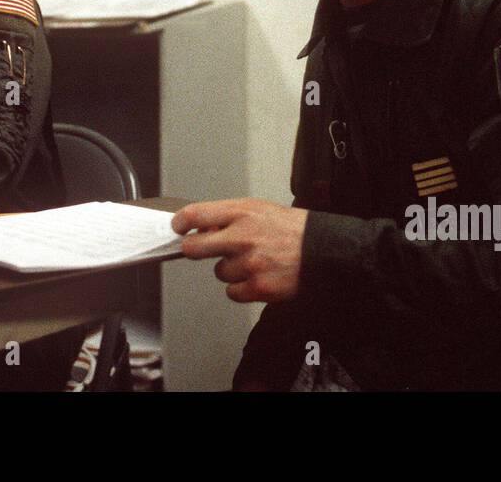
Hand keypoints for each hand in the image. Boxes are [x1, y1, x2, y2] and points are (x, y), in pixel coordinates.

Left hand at [171, 198, 308, 302]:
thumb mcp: (258, 209)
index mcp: (242, 212)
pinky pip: (232, 291)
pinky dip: (241, 288)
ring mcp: (249, 263)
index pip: (196, 214)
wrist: (321, 250)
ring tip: (252, 261)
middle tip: (200, 249)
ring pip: (218, 272)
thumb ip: (229, 216)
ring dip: (229, 269)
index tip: (179, 227)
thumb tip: (201, 228)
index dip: (181, 222)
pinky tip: (257, 276)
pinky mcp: (258, 287)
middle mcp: (243, 236)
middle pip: (194, 248)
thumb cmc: (291, 229)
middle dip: (193, 249)